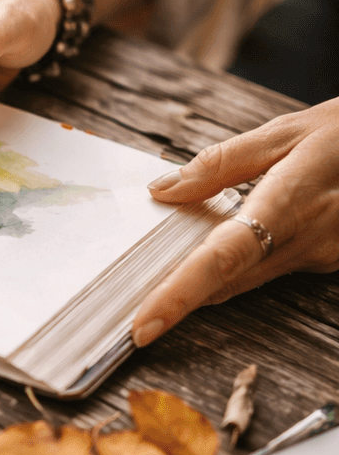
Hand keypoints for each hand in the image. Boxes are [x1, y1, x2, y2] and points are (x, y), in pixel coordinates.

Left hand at [132, 101, 338, 345]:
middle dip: (182, 298)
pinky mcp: (329, 259)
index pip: (225, 256)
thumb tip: (163, 189)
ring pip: (248, 280)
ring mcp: (323, 256)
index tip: (145, 323)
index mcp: (292, 202)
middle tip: (135, 313)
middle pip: (231, 281)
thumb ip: (222, 163)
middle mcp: (310, 241)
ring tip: (159, 286)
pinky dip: (237, 267)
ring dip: (205, 284)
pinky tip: (213, 254)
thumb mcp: (287, 131)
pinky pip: (270, 270)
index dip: (182, 293)